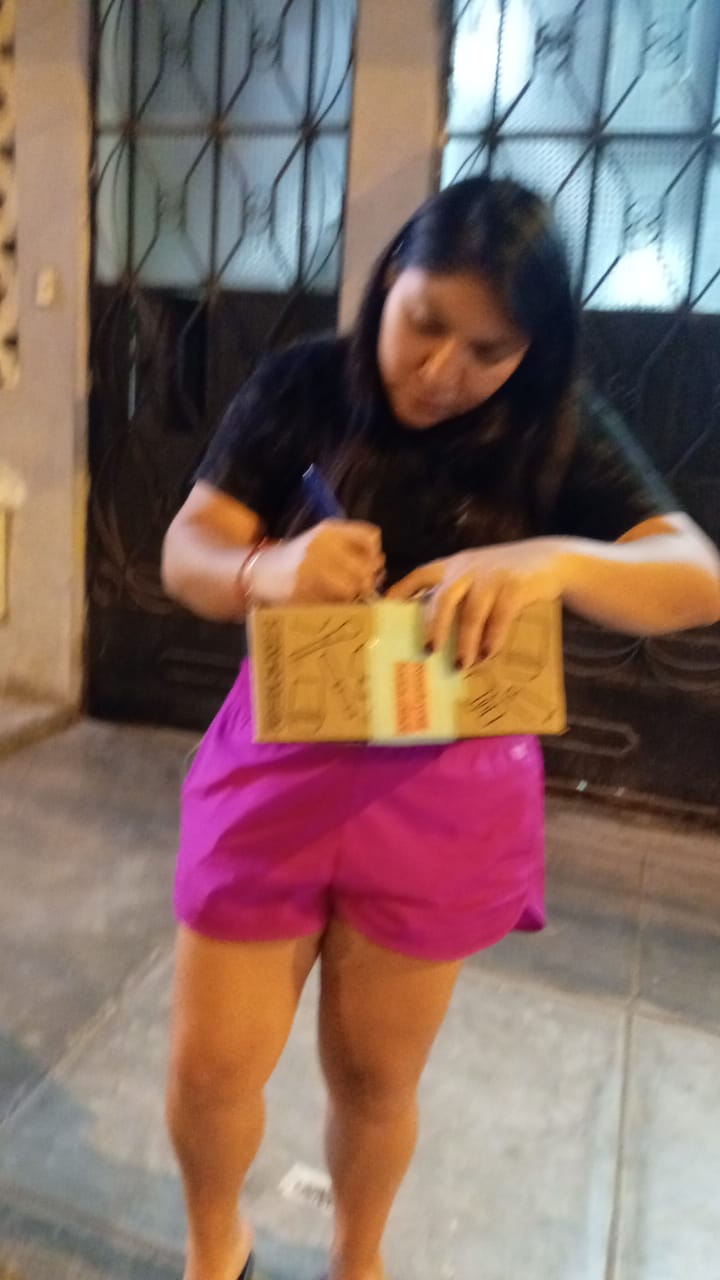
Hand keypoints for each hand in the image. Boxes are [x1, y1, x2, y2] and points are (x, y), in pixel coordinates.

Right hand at [251, 520, 384, 604]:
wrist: (259, 572)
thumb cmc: (297, 558)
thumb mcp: (322, 541)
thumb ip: (351, 546)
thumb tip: (379, 565)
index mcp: (329, 530)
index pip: (371, 538)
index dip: (374, 554)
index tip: (368, 564)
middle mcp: (322, 545)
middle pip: (367, 567)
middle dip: (367, 580)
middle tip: (358, 587)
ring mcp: (312, 568)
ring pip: (353, 587)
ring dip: (353, 595)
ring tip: (342, 595)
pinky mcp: (304, 590)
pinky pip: (334, 602)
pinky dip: (336, 606)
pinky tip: (328, 602)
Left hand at [387, 538, 565, 666]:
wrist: (550, 560)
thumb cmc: (505, 576)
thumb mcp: (477, 576)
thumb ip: (457, 596)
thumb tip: (432, 635)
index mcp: (454, 566)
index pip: (421, 575)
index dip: (401, 591)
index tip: (385, 609)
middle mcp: (469, 568)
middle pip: (444, 598)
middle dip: (434, 627)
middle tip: (428, 651)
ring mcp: (493, 576)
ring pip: (471, 612)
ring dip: (465, 641)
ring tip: (461, 665)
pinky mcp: (516, 586)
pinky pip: (500, 616)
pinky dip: (493, 638)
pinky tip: (488, 655)